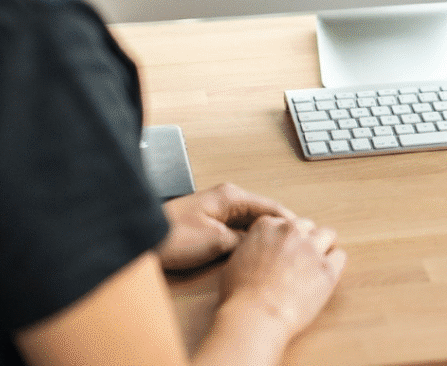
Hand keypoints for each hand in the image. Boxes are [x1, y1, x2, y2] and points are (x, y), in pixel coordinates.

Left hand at [157, 182, 291, 271]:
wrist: (142, 239)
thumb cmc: (173, 236)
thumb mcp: (215, 241)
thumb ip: (242, 240)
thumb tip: (260, 243)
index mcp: (231, 196)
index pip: (270, 205)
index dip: (288, 220)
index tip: (304, 232)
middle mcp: (227, 199)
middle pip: (262, 213)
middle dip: (277, 228)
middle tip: (294, 244)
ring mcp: (218, 210)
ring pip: (249, 222)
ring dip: (261, 235)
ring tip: (277, 250)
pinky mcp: (209, 223)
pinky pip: (236, 229)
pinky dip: (247, 239)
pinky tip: (252, 251)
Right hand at [218, 213, 345, 342]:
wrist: (254, 317)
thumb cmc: (239, 297)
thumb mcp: (236, 261)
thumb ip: (252, 248)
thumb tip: (258, 251)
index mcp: (267, 226)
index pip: (284, 222)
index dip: (284, 238)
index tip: (284, 250)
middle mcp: (291, 231)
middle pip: (307, 226)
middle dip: (304, 239)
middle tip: (301, 258)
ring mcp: (311, 248)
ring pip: (327, 234)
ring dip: (323, 246)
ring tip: (317, 262)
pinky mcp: (327, 269)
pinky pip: (340, 256)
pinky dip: (334, 264)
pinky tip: (326, 275)